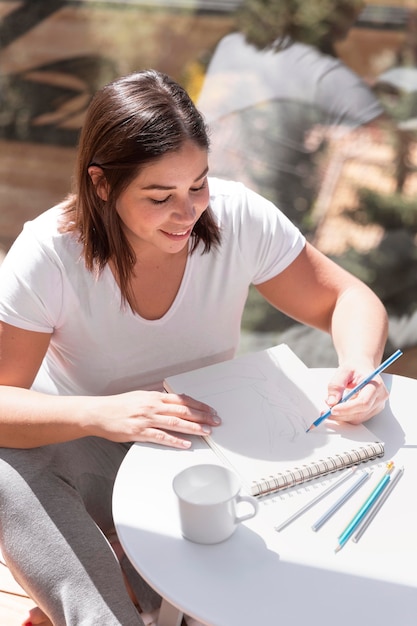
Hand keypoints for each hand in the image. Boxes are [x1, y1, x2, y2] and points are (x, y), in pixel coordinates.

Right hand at [85, 390, 220, 447]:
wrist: (98, 413)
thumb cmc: (118, 406)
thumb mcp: (140, 397)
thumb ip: (156, 400)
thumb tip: (173, 402)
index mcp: (154, 396)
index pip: (182, 400)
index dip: (199, 405)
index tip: (211, 410)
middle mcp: (152, 406)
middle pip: (183, 410)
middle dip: (202, 416)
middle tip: (216, 421)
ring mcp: (146, 419)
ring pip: (175, 423)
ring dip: (193, 428)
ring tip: (206, 432)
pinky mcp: (139, 432)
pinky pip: (161, 437)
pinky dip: (175, 441)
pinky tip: (185, 444)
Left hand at [325, 363, 388, 424]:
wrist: (361, 367)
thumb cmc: (354, 368)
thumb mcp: (343, 371)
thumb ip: (336, 385)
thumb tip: (331, 402)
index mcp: (376, 385)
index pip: (364, 402)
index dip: (347, 408)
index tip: (332, 409)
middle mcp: (380, 397)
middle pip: (360, 412)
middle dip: (341, 414)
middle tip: (325, 412)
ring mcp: (377, 405)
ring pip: (358, 418)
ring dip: (342, 416)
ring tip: (330, 407)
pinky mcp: (372, 411)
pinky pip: (357, 418)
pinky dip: (345, 415)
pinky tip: (337, 408)